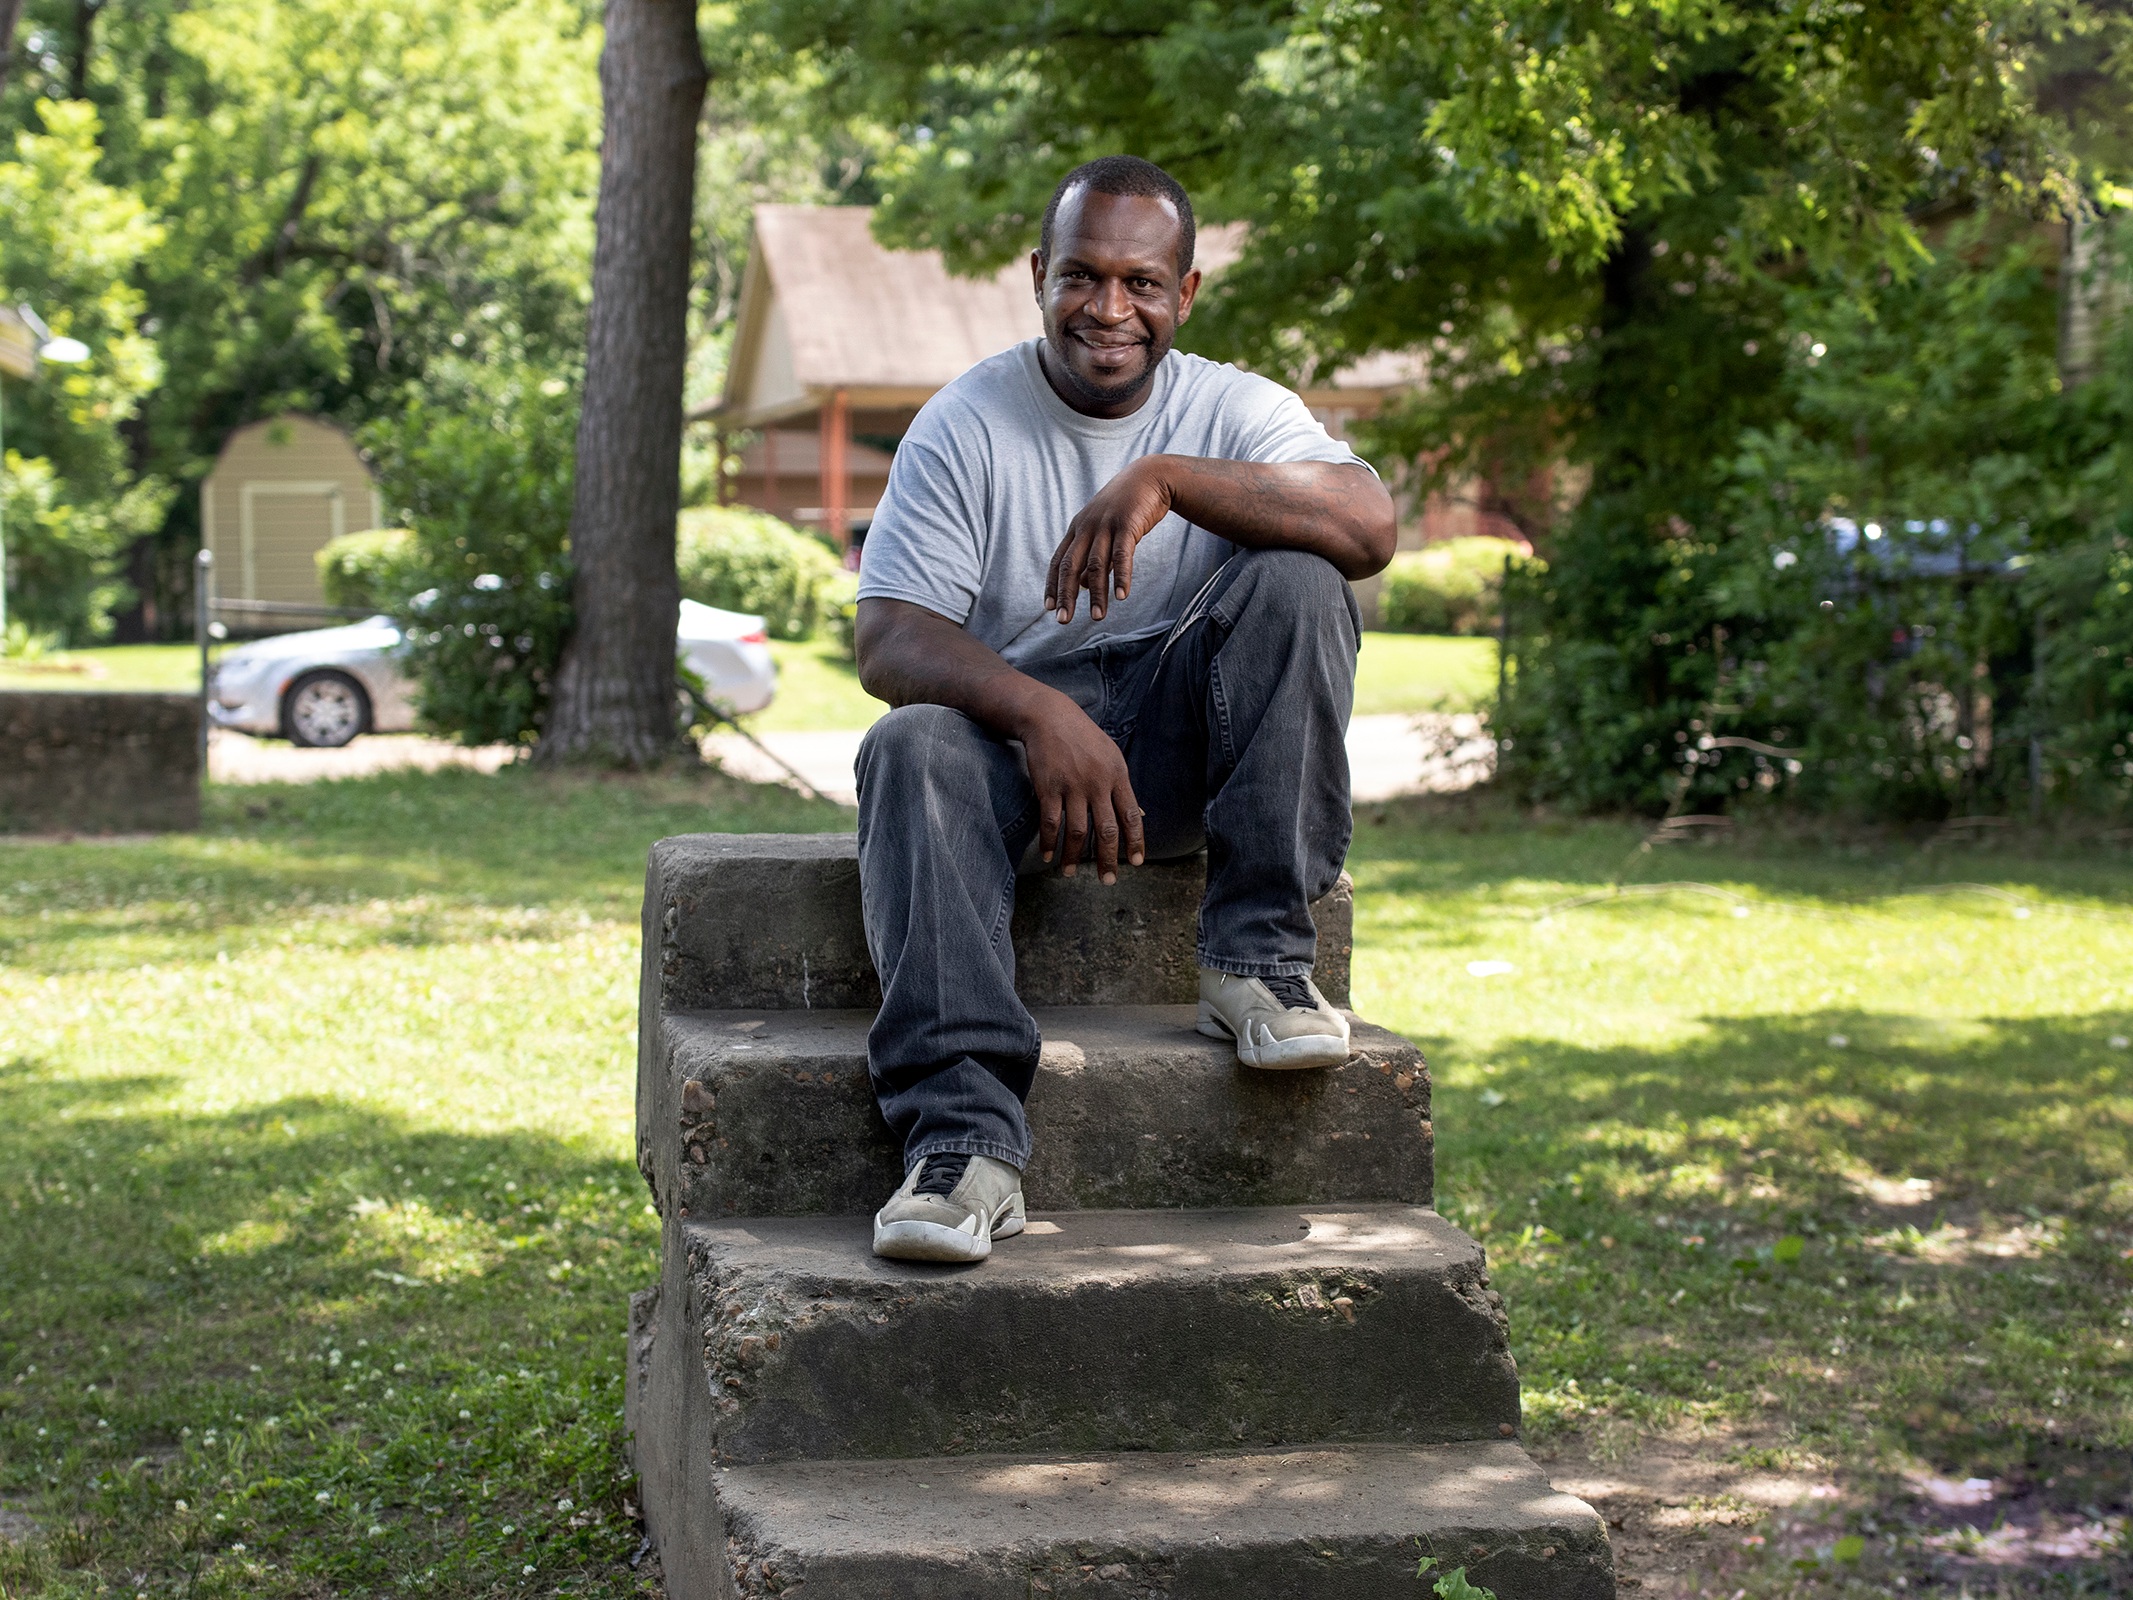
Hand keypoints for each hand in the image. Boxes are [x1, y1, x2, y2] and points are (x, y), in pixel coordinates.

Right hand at [1017, 691, 1145, 880]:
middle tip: (1108, 880)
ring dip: (1073, 857)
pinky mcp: (1048, 788)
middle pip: (1106, 830)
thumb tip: (1138, 815)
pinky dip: (1049, 843)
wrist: (1048, 716)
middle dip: (1108, 860)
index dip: (1135, 842)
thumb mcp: (1110, 755)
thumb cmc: (1082, 738)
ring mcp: (1072, 786)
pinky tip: (1048, 856)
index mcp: (1117, 775)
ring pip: (1077, 832)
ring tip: (1070, 874)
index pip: (1131, 816)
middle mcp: (1097, 783)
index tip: (1135, 863)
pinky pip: (1051, 823)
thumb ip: (1121, 786)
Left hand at [1044, 457, 1173, 623]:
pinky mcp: (1127, 525)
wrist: (1150, 478)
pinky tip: (1122, 596)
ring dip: (1096, 594)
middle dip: (1066, 595)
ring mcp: (1106, 525)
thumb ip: (1091, 557)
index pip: (1058, 561)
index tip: (1049, 607)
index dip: (1052, 585)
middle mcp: (1087, 527)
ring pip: (1096, 565)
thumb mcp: (1103, 531)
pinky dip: (1121, 577)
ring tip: (1097, 617)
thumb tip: (1079, 586)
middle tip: (1063, 620)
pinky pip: (1122, 555)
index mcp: (1078, 529)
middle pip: (1070, 566)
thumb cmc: (1126, 508)